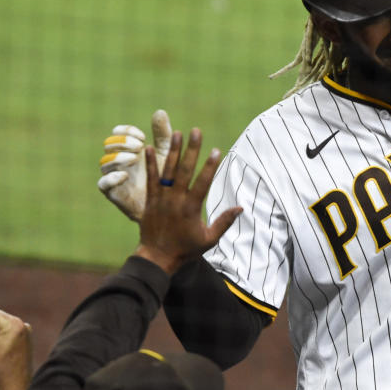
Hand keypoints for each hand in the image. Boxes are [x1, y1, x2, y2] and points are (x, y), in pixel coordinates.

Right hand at [97, 109, 172, 220]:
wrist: (168, 205)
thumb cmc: (166, 177)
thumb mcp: (168, 153)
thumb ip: (163, 134)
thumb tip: (159, 111)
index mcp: (129, 148)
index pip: (118, 132)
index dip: (126, 131)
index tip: (142, 136)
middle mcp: (119, 160)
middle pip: (109, 144)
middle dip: (122, 142)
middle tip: (139, 146)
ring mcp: (113, 176)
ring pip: (104, 162)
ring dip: (118, 157)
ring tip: (135, 158)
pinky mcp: (113, 193)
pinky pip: (102, 184)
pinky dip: (111, 178)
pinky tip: (125, 175)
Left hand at [135, 128, 241, 274]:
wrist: (157, 258)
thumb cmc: (185, 249)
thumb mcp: (209, 240)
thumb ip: (224, 222)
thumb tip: (240, 208)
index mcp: (191, 208)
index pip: (203, 182)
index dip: (210, 166)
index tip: (217, 150)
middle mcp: (176, 200)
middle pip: (185, 170)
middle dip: (192, 149)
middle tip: (196, 132)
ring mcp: (161, 199)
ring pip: (168, 170)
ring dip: (173, 151)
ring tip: (177, 133)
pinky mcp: (150, 200)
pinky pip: (151, 179)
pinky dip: (151, 163)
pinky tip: (150, 148)